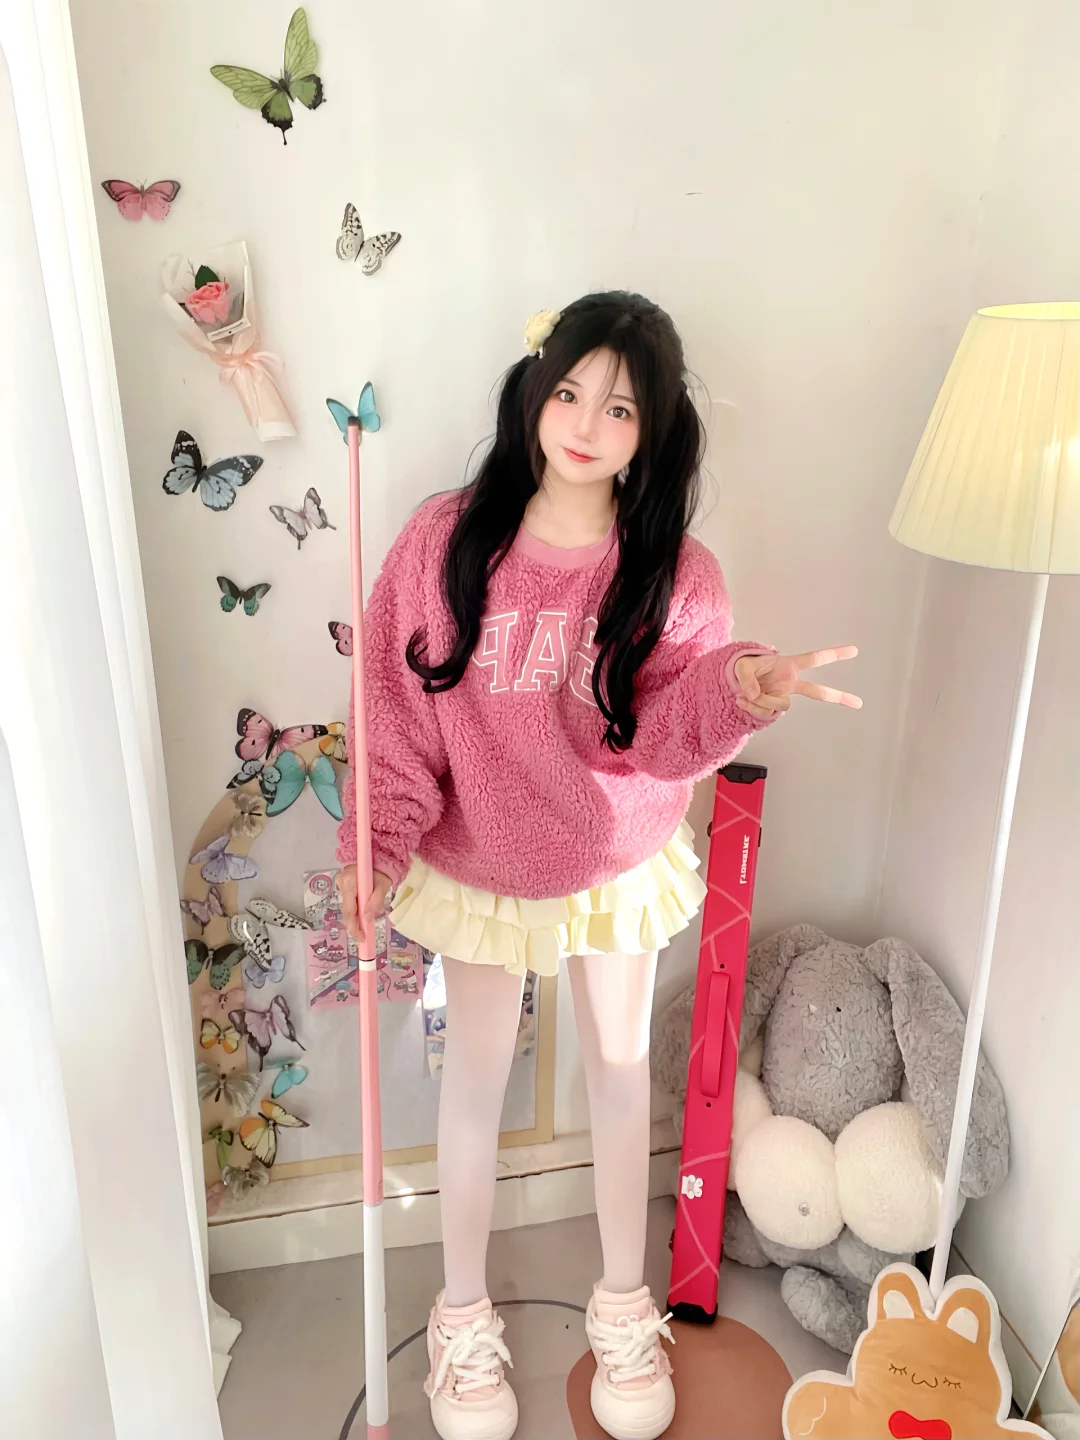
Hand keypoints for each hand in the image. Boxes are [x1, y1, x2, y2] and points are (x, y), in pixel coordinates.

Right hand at [338, 864, 392, 942]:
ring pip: (347, 907)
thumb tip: (367, 918)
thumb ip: (376, 901)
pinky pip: (348, 901)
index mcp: (351, 881)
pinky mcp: (342, 885)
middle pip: (346, 910)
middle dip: (354, 925)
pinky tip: (361, 915)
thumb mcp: (384, 885)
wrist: (376, 855)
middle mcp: (341, 882)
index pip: (350, 909)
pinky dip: (355, 910)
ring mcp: (340, 883)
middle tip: (363, 937)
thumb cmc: (382, 869)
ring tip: (364, 928)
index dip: (354, 926)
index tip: (361, 937)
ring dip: (355, 918)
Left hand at [734, 647, 861, 720]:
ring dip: (761, 700)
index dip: (834, 655)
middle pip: (817, 691)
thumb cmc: (744, 667)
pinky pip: (767, 713)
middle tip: (858, 703)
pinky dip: (752, 708)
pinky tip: (742, 700)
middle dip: (838, 696)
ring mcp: (783, 696)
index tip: (854, 651)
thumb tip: (753, 694)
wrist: (734, 681)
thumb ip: (747, 678)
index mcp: (788, 665)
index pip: (814, 659)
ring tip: (743, 693)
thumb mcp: (741, 667)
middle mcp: (790, 682)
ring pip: (781, 705)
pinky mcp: (773, 708)